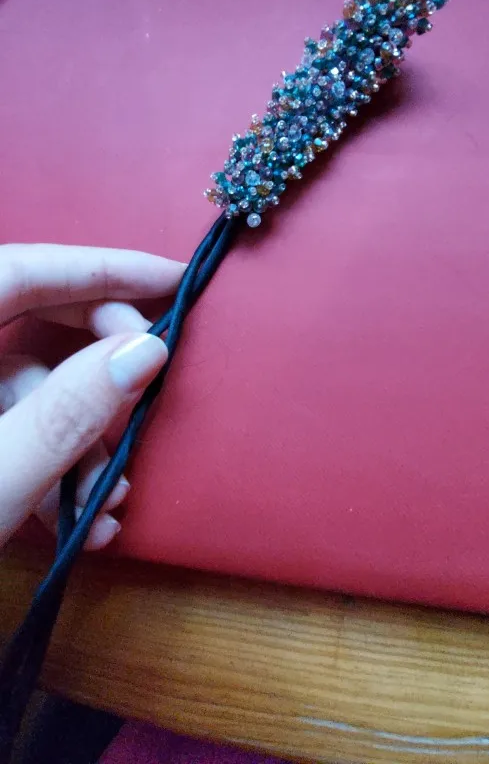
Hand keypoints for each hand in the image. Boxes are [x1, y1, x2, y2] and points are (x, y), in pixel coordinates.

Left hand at [0, 244, 184, 550]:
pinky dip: (46, 465)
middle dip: (98, 363)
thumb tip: (147, 351)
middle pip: (29, 321)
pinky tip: (79, 520)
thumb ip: (68, 413)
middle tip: (150, 388)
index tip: (174, 278)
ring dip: (78, 440)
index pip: (22, 270)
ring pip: (23, 388)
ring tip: (109, 502)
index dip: (103, 267)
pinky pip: (6, 429)